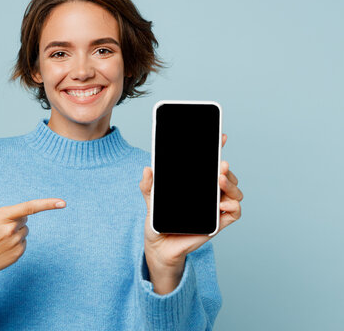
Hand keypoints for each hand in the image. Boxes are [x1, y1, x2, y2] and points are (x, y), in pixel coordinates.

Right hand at [0, 198, 65, 285]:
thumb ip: (3, 211)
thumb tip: (19, 216)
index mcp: (1, 217)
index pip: (28, 207)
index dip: (47, 204)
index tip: (63, 203)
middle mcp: (10, 230)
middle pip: (25, 219)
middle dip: (16, 221)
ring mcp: (15, 243)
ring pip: (24, 231)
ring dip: (15, 232)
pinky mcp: (18, 254)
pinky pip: (24, 242)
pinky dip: (15, 243)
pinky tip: (1, 248)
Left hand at [139, 133, 242, 293]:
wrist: (159, 246)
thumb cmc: (158, 220)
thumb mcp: (150, 199)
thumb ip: (148, 185)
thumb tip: (147, 169)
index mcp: (196, 183)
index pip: (210, 163)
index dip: (218, 149)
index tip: (222, 136)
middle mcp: (209, 193)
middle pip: (227, 175)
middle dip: (226, 168)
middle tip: (219, 165)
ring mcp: (215, 208)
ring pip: (235, 191)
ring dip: (231, 184)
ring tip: (219, 180)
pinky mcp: (217, 223)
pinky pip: (234, 212)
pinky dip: (233, 206)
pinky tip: (222, 204)